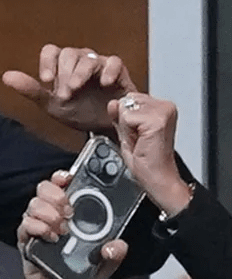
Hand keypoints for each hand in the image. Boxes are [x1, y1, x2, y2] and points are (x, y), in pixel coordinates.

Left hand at [3, 45, 136, 133]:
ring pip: (89, 58)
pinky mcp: (118, 71)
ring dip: (80, 74)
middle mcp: (80, 61)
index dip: (47, 63)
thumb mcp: (50, 104)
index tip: (46, 80)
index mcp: (62, 67)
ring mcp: (99, 64)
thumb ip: (30, 89)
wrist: (102, 127)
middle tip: (64, 95)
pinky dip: (109, 71)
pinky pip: (114, 62)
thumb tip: (6, 77)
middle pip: (69, 54)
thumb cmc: (78, 111)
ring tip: (75, 90)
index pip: (51, 52)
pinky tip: (104, 83)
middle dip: (64, 75)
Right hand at [18, 171, 126, 278]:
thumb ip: (113, 254)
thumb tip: (117, 245)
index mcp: (69, 213)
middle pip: (44, 189)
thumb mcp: (103, 264)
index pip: (62, 185)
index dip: (62, 177)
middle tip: (69, 210)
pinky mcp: (26, 240)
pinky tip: (50, 237)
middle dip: (56, 195)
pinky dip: (37, 227)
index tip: (69, 178)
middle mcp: (50, 215)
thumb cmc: (76, 274)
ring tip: (61, 229)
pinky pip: (25, 225)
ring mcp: (36, 226)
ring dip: (48, 213)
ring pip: (34, 204)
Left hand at [108, 92, 192, 216]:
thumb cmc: (146, 162)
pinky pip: (127, 118)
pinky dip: (128, 132)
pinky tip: (140, 142)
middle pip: (126, 101)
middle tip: (138, 140)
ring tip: (139, 142)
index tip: (137, 136)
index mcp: (161, 108)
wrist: (157, 179)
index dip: (126, 120)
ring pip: (126, 108)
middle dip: (126, 122)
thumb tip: (113, 103)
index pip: (129, 99)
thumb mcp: (127, 135)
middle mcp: (165, 106)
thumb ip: (120, 117)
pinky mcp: (157, 120)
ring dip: (126, 128)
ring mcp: (163, 111)